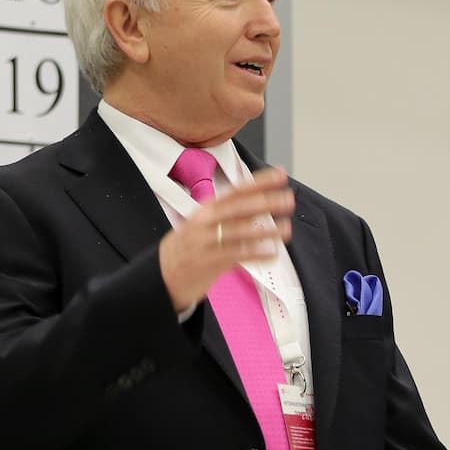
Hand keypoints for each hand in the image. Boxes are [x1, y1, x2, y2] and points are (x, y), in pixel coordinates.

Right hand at [159, 168, 294, 311]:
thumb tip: (261, 204)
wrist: (160, 275)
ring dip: (265, 230)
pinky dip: (255, 253)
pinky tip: (272, 253)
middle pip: (238, 208)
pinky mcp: (208, 263)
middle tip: (288, 199)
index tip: (280, 174)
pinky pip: (236, 256)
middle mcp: (205, 222)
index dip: (259, 182)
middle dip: (265, 201)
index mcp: (206, 210)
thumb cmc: (188, 248)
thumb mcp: (203, 225)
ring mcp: (205, 242)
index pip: (236, 191)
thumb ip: (229, 216)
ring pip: (239, 231)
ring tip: (286, 228)